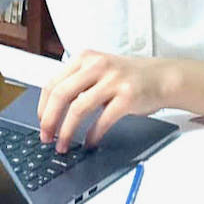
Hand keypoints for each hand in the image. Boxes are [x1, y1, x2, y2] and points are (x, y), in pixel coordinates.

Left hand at [37, 51, 203, 151]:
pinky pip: (103, 119)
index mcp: (86, 58)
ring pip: (78, 108)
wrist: (162, 77)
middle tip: (46, 138)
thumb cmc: (128, 77)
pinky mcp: (127, 96)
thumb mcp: (99, 70)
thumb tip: (51, 112)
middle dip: (50, 121)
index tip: (41, 124)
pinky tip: (90, 143)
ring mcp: (113, 80)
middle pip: (62, 95)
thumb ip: (78, 83)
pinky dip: (92, 135)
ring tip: (64, 146)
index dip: (43, 107)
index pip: (53, 83)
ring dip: (67, 132)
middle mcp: (97, 65)